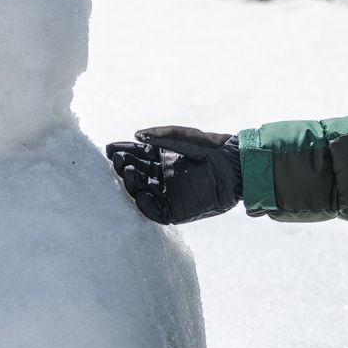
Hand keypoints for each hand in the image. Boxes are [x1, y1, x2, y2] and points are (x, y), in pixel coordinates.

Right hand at [104, 125, 242, 224]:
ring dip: (132, 185)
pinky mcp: (178, 211)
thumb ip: (162, 136)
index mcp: (164, 158)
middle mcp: (164, 176)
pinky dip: (146, 206)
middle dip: (125, 167)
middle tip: (119, 162)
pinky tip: (140, 195)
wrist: (237, 168)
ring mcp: (170, 194)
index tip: (110, 149)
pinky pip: (156, 211)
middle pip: (137, 173)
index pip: (138, 156)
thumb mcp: (186, 137)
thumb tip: (136, 135)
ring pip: (143, 191)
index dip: (124, 152)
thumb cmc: (214, 148)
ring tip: (129, 175)